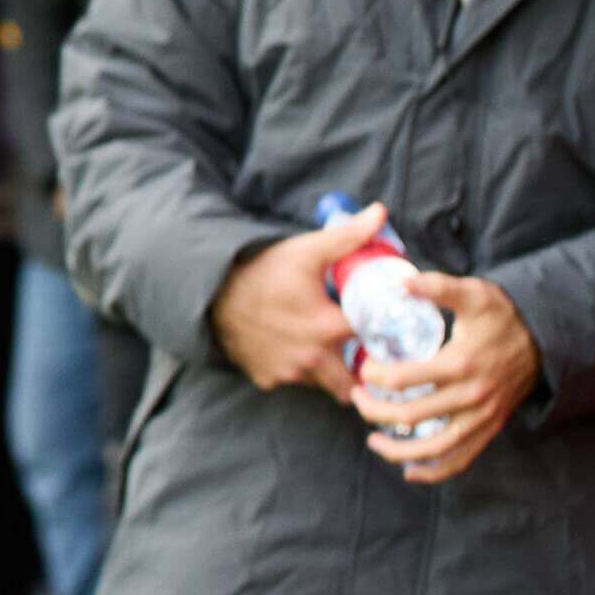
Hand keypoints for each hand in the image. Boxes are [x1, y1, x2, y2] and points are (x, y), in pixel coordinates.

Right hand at [208, 203, 386, 401]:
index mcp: (328, 329)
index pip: (373, 342)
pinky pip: (291, 381)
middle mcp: (311, 358)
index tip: (383, 327)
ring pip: (322, 383)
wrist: (211, 294)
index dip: (381, 334)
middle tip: (362, 353)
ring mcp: (287, 373)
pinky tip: (294, 349)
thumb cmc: (262, 271)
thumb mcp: (307, 250)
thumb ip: (348, 236)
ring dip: (329, 370)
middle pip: (352, 380)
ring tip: (328, 348)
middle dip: (360, 371)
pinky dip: (297, 371)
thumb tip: (380, 211)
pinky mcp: (266, 379)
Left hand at [353, 273, 541, 484]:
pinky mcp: (488, 429)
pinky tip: (410, 472)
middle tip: (358, 399)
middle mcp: (470, 396)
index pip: (404, 379)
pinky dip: (434, 472)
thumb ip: (438, 287)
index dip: (376, 377)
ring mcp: (481, 417)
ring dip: (398, 450)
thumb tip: (402, 282)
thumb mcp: (474, 293)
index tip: (365, 368)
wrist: (544, 341)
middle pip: (410, 415)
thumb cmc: (502, 316)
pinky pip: (460, 460)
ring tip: (373, 442)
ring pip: (434, 447)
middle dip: (375, 410)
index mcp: (460, 363)